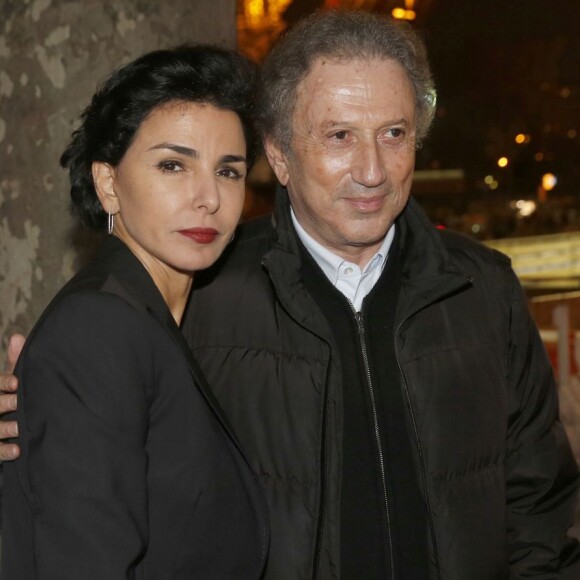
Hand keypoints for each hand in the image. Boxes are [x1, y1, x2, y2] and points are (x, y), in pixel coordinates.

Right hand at [0, 333, 25, 459]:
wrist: (6, 427)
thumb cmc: (9, 397)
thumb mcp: (11, 381)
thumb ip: (15, 361)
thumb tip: (17, 337)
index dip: (3, 382)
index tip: (16, 382)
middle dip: (3, 403)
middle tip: (18, 403)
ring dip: (5, 428)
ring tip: (19, 428)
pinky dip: (4, 450)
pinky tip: (17, 450)